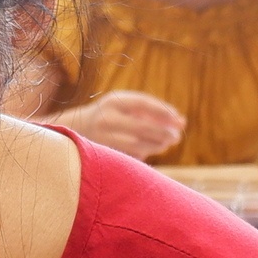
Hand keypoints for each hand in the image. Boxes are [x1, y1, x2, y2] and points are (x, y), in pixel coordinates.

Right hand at [67, 90, 183, 157]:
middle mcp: (106, 118)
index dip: (164, 112)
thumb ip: (151, 111)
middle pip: (142, 126)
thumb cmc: (110, 115)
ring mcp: (102, 137)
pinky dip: (144, 153)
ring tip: (166, 144)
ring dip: (156, 145)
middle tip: (177, 136)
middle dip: (163, 132)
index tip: (179, 119)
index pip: (144, 103)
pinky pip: (129, 155)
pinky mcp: (102, 153)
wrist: (75, 128)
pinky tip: (152, 150)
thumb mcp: (125, 105)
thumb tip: (182, 122)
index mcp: (114, 101)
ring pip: (137, 144)